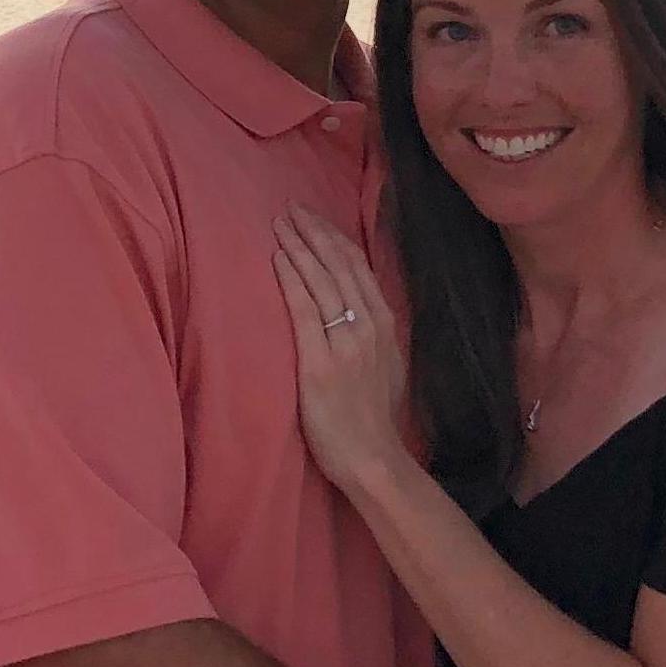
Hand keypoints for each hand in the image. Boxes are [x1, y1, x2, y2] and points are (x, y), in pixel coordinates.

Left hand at [271, 206, 412, 495]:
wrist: (373, 458)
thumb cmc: (373, 419)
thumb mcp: (387, 367)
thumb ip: (373, 335)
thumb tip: (358, 311)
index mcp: (385, 325)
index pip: (358, 269)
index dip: (335, 239)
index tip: (316, 219)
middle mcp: (369, 326)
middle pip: (340, 265)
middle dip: (315, 232)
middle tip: (292, 208)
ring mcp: (346, 343)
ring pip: (323, 280)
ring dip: (300, 246)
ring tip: (280, 223)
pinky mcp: (320, 363)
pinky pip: (304, 310)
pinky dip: (292, 279)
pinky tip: (278, 258)